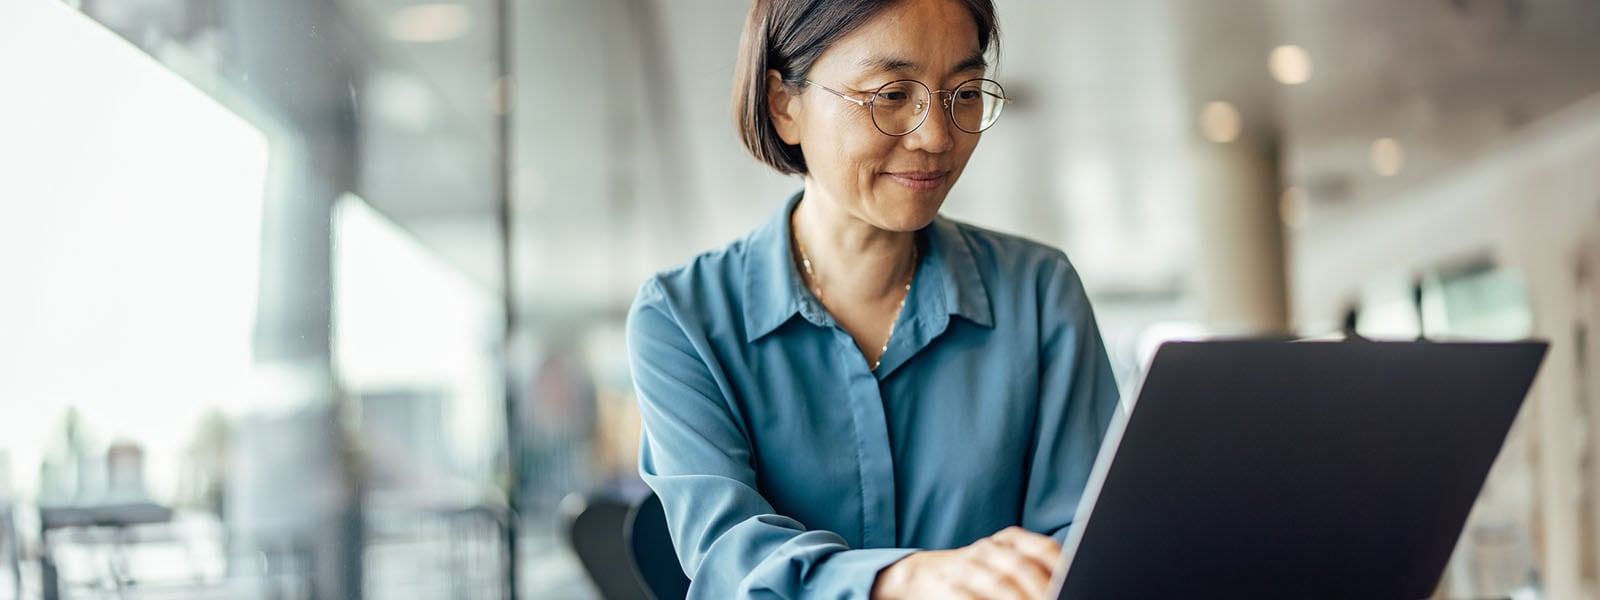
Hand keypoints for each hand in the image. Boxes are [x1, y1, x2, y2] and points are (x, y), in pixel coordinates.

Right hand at [871, 526, 1061, 599]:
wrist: (919, 574)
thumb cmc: (975, 575)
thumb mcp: (1004, 563)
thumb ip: (1034, 569)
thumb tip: (1066, 583)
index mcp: (1008, 541)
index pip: (1041, 547)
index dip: (1059, 564)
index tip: (1073, 581)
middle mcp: (987, 550)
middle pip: (1020, 566)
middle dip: (1042, 589)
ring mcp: (965, 567)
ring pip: (997, 583)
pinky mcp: (946, 586)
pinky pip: (967, 597)